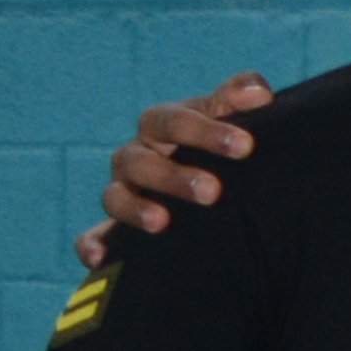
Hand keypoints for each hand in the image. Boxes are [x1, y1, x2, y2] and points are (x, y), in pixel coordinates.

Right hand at [81, 74, 269, 272]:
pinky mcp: (114, 228)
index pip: (174, 122)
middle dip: (175, 176)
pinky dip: (92, 244)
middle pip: (141, 161)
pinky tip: (100, 257)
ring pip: (115, 196)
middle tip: (212, 191)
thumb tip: (259, 93)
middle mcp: (136, 156)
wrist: (214, 184)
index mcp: (161, 125)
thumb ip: (238, 100)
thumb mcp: (227, 117)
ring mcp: (123, 191)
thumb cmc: (219, 142)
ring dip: (135, 208)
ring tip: (160, 223)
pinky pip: (94, 236)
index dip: (206, 132)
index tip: (245, 146)